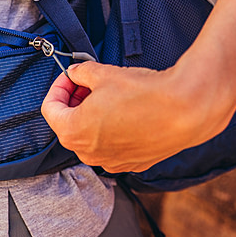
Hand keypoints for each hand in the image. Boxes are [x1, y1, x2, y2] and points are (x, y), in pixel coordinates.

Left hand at [40, 61, 235, 172]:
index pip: (50, 109)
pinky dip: (113, 130)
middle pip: (69, 125)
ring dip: (93, 116)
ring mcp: (112, 162)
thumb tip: (76, 73)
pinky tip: (127, 112)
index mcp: (74, 132)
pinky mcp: (133, 163)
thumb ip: (81, 73)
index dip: (59, 87)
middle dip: (76, 102)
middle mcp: (89, 153)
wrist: (185, 109)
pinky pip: (113, 146)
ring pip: (91, 137)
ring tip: (110, 96)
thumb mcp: (103, 74)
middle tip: (89, 83)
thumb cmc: (144, 93)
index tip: (71, 77)